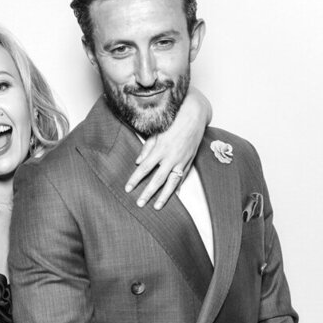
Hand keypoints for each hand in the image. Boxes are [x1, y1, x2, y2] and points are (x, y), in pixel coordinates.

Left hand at [125, 86, 211, 208]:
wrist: (194, 115)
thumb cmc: (173, 121)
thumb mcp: (156, 132)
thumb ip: (147, 148)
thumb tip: (138, 162)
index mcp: (161, 149)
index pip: (145, 168)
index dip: (135, 179)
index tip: (128, 188)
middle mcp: (172, 157)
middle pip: (158, 179)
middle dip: (148, 193)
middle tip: (140, 203)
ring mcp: (182, 160)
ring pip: (172, 183)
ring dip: (164, 196)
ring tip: (157, 206)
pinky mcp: (190, 161)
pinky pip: (182, 177)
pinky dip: (177, 187)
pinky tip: (173, 196)